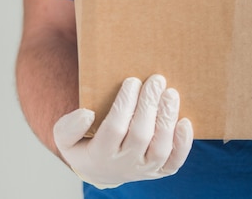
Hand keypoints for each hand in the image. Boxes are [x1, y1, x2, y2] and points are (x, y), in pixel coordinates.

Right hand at [53, 75, 192, 188]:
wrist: (102, 170)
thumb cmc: (86, 145)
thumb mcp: (66, 139)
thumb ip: (68, 127)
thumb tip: (87, 114)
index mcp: (99, 155)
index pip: (114, 128)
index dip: (125, 104)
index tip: (132, 80)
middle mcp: (124, 165)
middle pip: (140, 135)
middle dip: (149, 105)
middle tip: (156, 80)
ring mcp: (144, 170)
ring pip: (160, 148)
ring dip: (167, 119)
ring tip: (170, 93)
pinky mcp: (160, 171)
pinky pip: (175, 162)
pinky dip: (183, 144)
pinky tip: (185, 122)